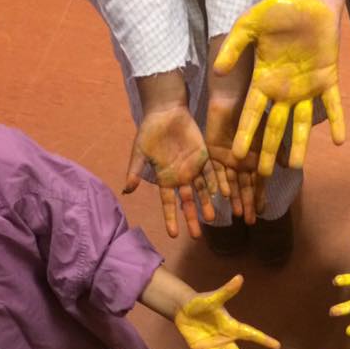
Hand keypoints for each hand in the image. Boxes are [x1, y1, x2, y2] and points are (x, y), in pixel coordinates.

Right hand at [124, 106, 217, 238]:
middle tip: (197, 236)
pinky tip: (222, 195)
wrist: (165, 112)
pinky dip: (217, 183)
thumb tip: (126, 191)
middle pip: (188, 202)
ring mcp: (194, 168)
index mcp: (165, 179)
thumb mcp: (140, 152)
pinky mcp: (204, 157)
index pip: (169, 203)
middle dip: (192, 218)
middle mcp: (181, 177)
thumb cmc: (149, 132)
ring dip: (206, 204)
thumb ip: (135, 171)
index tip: (173, 235)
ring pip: (203, 191)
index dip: (171, 219)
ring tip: (212, 218)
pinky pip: (212, 173)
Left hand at [175, 274, 280, 348]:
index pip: (251, 334)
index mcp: (231, 327)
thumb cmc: (201, 301)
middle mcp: (224, 339)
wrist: (184, 308)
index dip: (264, 340)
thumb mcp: (213, 298)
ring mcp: (212, 346)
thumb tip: (239, 277)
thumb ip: (226, 291)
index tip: (277, 346)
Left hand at [205, 100, 265, 224]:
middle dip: (246, 204)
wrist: (233, 99)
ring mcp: (226, 160)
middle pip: (244, 188)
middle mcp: (241, 164)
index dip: (259, 197)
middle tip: (249, 222)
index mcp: (254, 160)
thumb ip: (277, 149)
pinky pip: (215, 172)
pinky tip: (223, 195)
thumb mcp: (269, 131)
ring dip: (233, 198)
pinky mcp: (213, 154)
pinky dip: (219, 182)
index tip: (262, 212)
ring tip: (236, 214)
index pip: (258, 183)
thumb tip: (289, 166)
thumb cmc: (254, 113)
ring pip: (230, 184)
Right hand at [214, 0, 345, 175]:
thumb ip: (233, 47)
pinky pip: (332, 105)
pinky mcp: (327, 79)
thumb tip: (218, 70)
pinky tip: (338, 140)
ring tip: (296, 166)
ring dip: (300, 145)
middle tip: (263, 174)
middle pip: (275, 126)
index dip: (244, 135)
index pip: (251, 113)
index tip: (236, 155)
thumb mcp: (247, 26)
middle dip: (268, 150)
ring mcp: (306, 87)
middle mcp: (284, 90)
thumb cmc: (276, 8)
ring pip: (302, 123)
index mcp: (263, 80)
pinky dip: (336, 121)